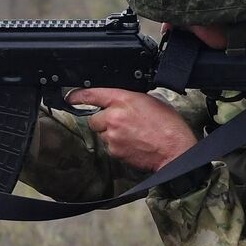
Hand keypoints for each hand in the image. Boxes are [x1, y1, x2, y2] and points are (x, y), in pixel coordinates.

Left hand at [67, 88, 196, 171]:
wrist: (174, 150)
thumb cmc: (168, 125)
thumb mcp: (151, 100)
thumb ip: (130, 98)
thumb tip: (120, 101)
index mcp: (123, 99)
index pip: (92, 94)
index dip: (78, 95)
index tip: (71, 97)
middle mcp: (114, 116)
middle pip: (94, 118)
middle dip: (104, 121)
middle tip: (121, 123)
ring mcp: (113, 135)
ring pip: (101, 133)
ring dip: (111, 133)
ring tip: (131, 134)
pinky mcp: (115, 151)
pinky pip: (109, 146)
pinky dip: (117, 145)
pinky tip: (132, 143)